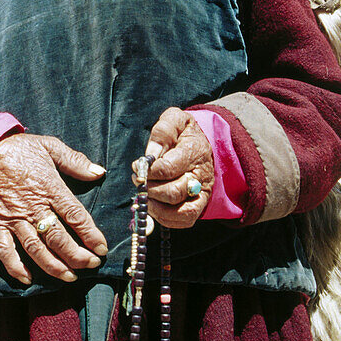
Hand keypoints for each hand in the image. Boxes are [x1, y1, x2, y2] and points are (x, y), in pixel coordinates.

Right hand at [0, 133, 106, 284]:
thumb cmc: (20, 148)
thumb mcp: (50, 146)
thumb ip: (75, 161)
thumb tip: (99, 173)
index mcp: (49, 187)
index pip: (75, 215)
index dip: (90, 234)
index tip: (102, 248)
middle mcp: (33, 206)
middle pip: (58, 237)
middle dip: (77, 256)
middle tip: (91, 265)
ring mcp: (14, 217)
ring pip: (35, 248)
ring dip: (53, 266)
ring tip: (69, 277)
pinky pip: (4, 250)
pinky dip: (14, 267)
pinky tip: (28, 279)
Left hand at [133, 107, 213, 227]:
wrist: (203, 144)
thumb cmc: (184, 133)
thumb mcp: (175, 120)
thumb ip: (163, 132)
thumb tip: (151, 155)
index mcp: (195, 151)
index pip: (169, 168)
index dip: (149, 171)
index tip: (137, 166)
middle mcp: (201, 175)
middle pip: (173, 192)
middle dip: (150, 189)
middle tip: (138, 181)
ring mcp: (201, 193)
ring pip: (180, 211)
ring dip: (156, 207)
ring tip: (144, 195)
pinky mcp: (199, 205)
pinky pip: (185, 220)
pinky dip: (165, 219)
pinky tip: (153, 206)